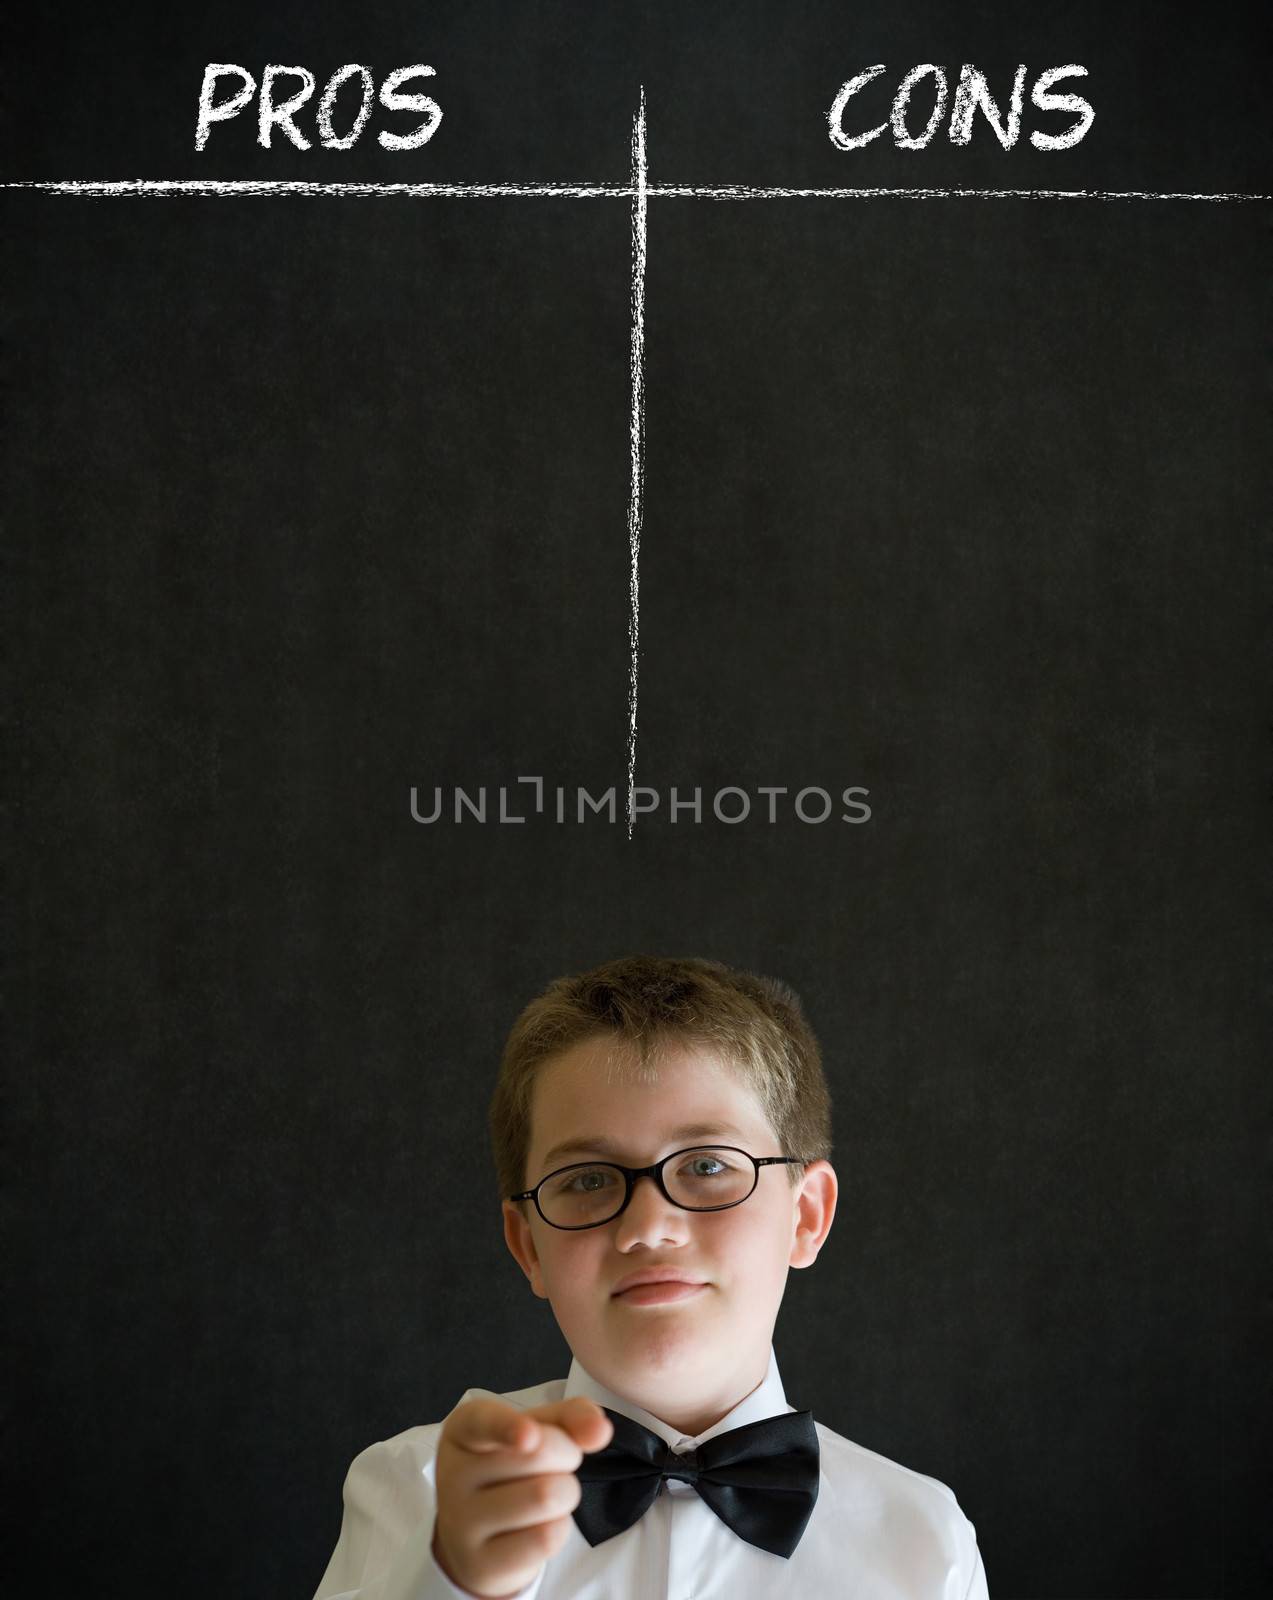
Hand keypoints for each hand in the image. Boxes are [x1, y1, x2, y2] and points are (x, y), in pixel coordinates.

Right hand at [431, 1395, 613, 1598]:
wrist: (478, 1535)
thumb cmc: (512, 1467)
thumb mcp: (536, 1430)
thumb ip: (571, 1417)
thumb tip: (600, 1430)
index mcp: (463, 1429)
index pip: (485, 1422)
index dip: (510, 1427)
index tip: (530, 1437)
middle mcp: (453, 1473)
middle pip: (541, 1452)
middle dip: (567, 1457)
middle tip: (551, 1467)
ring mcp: (461, 1523)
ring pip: (547, 1497)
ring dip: (566, 1494)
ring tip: (546, 1497)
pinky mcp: (480, 1564)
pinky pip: (546, 1538)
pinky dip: (559, 1528)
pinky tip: (537, 1527)